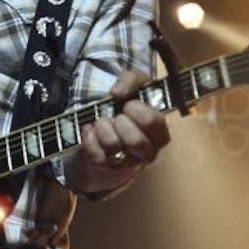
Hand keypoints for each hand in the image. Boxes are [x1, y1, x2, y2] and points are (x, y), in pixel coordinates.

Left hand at [66, 70, 169, 194]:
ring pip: (113, 145)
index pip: (153, 122)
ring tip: (102, 122)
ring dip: (103, 127)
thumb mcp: (135, 86)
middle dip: (121, 122)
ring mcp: (127, 163)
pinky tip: (91, 130)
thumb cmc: (125, 108)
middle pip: (135, 140)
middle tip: (117, 116)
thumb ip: (132, 80)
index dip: (138, 109)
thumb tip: (118, 92)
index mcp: (160, 133)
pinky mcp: (106, 168)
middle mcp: (148, 152)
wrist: (105, 130)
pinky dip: (89, 136)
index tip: (129, 104)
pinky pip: (94, 152)